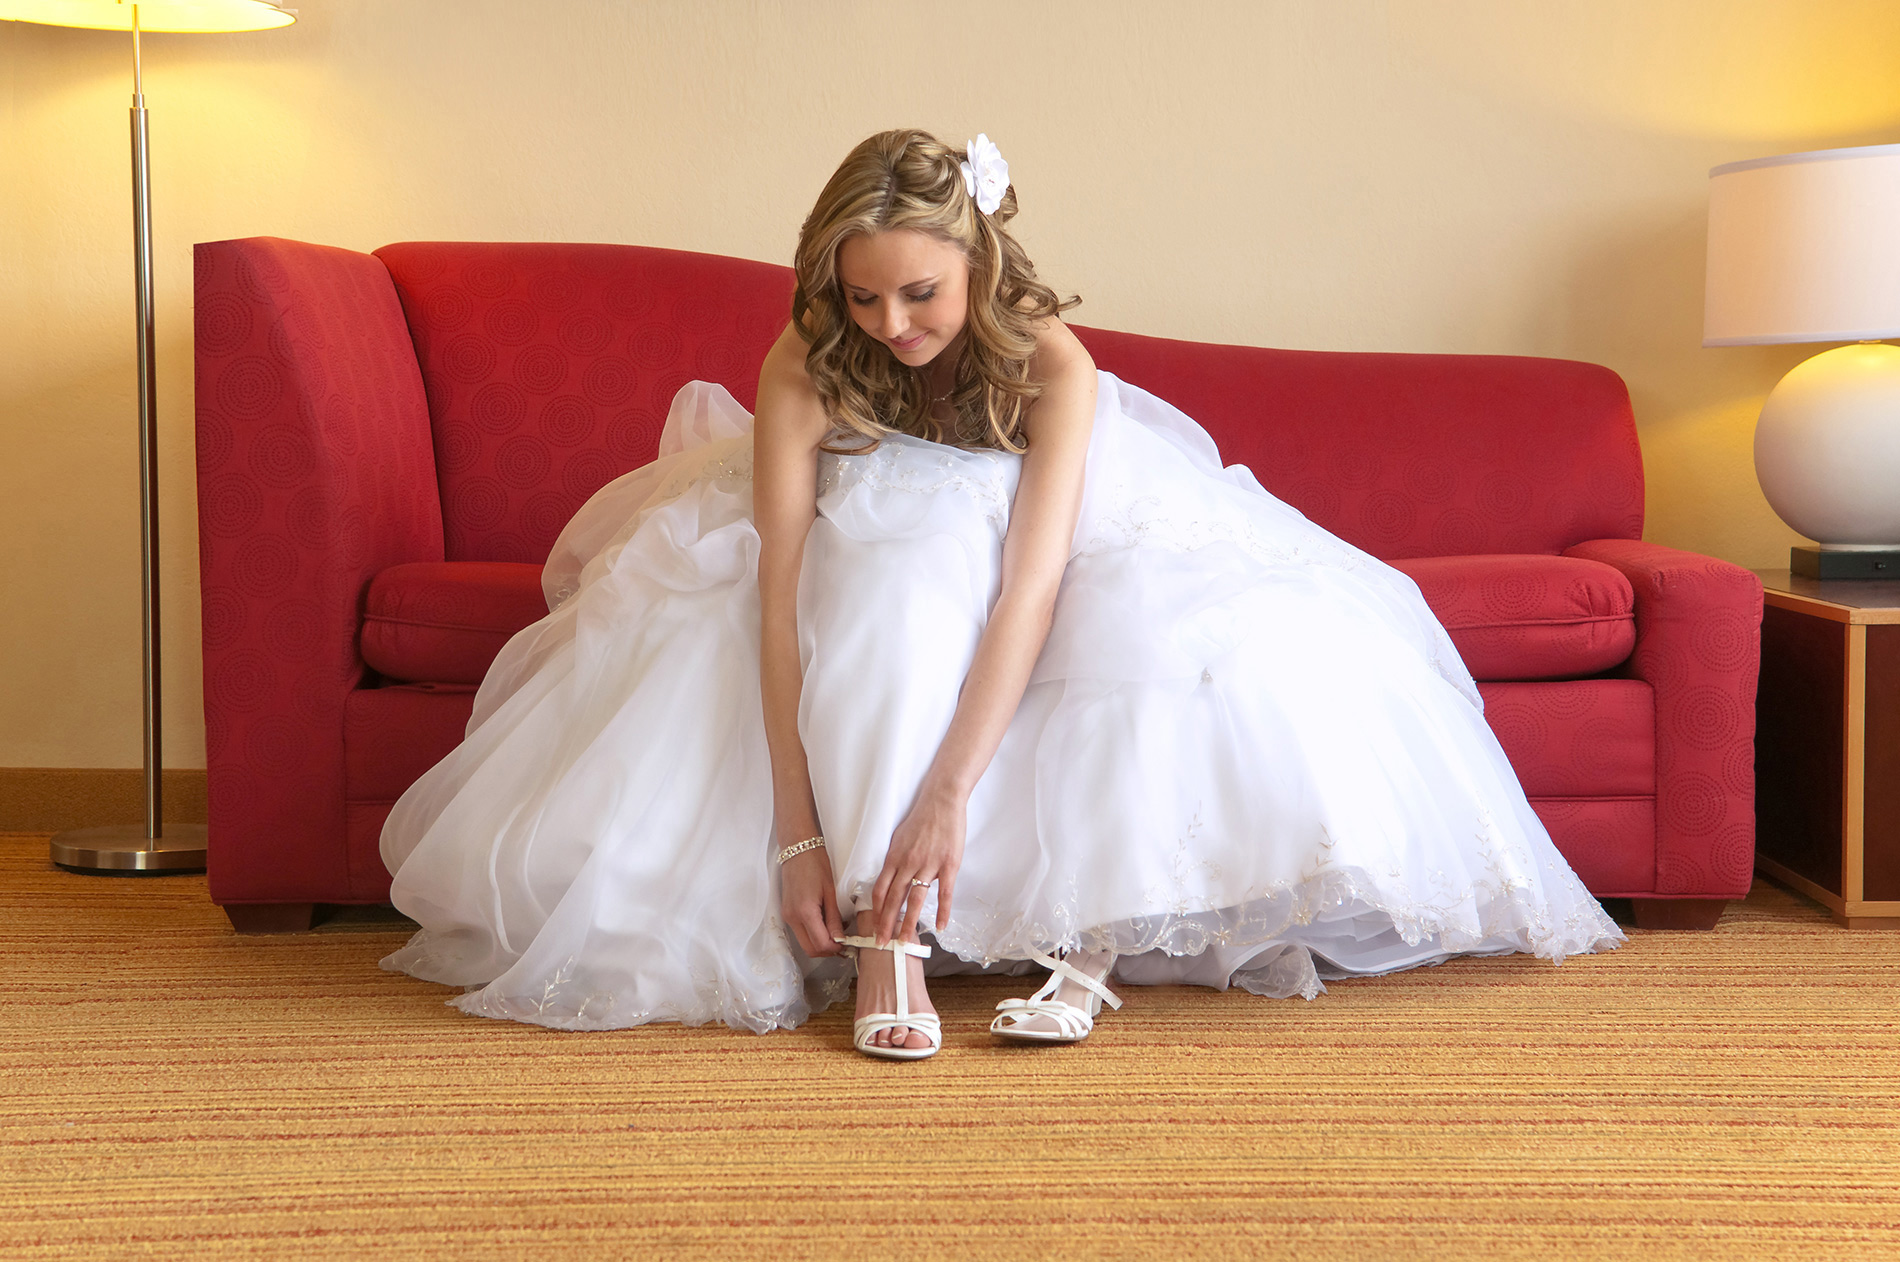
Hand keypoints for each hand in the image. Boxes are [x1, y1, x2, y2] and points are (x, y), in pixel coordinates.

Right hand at [778, 846, 844, 957]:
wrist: (798, 849)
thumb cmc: (815, 864)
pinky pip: (800, 932)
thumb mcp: (830, 891)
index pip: (821, 944)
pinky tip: (825, 925)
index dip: (836, 949)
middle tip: (843, 944)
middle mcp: (792, 917)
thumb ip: (834, 919)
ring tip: (837, 933)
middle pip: (810, 949)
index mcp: (805, 911)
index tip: (848, 945)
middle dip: (828, 951)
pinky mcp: (787, 913)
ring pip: (804, 943)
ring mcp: (787, 916)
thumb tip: (840, 939)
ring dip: (820, 944)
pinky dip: (813, 934)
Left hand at [870, 786, 966, 944]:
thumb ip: (895, 860)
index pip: (880, 890)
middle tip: (881, 944)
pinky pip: (944, 892)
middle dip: (885, 924)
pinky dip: (943, 912)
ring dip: (908, 923)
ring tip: (904, 941)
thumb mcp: (899, 838)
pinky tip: (941, 926)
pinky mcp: (948, 864)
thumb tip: (891, 879)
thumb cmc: (921, 819)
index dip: (876, 911)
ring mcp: (929, 864)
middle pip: (893, 899)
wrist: (942, 801)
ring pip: (915, 900)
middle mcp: (908, 863)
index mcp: (894, 857)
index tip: (873, 927)